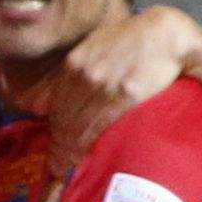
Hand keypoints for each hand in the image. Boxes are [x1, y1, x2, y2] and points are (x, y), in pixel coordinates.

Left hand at [53, 3, 201, 155]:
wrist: (164, 35)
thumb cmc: (131, 42)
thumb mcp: (93, 48)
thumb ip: (68, 75)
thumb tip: (37, 104)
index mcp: (74, 63)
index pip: (54, 105)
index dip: (52, 129)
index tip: (52, 147)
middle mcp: (85, 74)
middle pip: (63, 118)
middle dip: (58, 144)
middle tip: (56, 165)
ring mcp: (104, 85)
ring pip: (78, 125)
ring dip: (69, 149)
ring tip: (65, 166)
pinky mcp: (126, 95)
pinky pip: (100, 126)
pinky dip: (88, 144)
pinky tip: (84, 156)